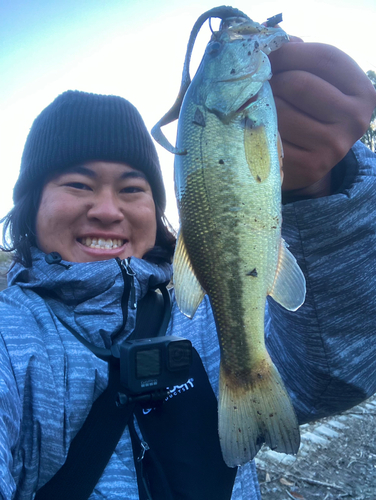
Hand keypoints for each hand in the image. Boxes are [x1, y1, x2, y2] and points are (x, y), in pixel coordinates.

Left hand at [268, 39, 375, 195]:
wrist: (311, 161)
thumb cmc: (311, 114)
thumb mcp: (318, 83)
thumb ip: (302, 59)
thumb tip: (275, 42)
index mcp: (362, 92)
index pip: (324, 58)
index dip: (290, 52)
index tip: (269, 55)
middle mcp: (355, 120)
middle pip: (298, 84)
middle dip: (272, 81)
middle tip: (262, 87)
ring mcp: (333, 146)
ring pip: (281, 111)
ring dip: (261, 106)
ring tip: (261, 108)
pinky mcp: (309, 167)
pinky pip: (272, 137)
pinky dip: (258, 130)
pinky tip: (259, 130)